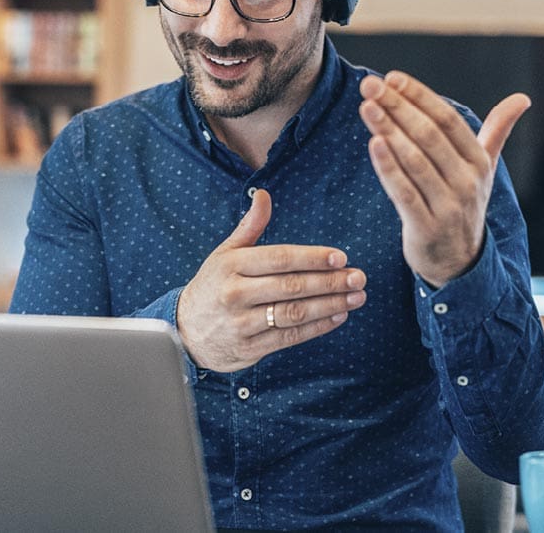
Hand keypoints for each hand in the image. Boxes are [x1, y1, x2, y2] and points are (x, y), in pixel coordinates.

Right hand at [175, 189, 366, 371]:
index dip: (312, 257)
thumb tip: (263, 195)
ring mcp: (241, 324)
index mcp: (231, 266)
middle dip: (330, 282)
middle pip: (291, 287)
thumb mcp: (225, 253)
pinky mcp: (249, 348)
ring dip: (330, 306)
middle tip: (358, 278)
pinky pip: (289, 338)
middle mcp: (235, 294)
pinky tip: (338, 317)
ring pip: (294, 314)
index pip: (279, 258)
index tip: (341, 257)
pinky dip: (317, 328)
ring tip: (356, 298)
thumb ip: (250, 227)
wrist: (185, 331)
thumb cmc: (213, 285)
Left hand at [359, 71, 529, 287]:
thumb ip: (498, 131)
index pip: (448, 120)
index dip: (420, 97)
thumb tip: (523, 98)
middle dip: (398, 107)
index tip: (393, 77)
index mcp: (479, 162)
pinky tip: (373, 143)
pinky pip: (404, 193)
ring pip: (415, 161)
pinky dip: (388, 167)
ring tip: (367, 107)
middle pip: (429, 136)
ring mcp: (448, 206)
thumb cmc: (465, 204)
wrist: (460, 263)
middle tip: (369, 86)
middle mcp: (467, 182)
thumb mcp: (484, 168)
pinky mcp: (426, 227)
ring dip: (388, 131)